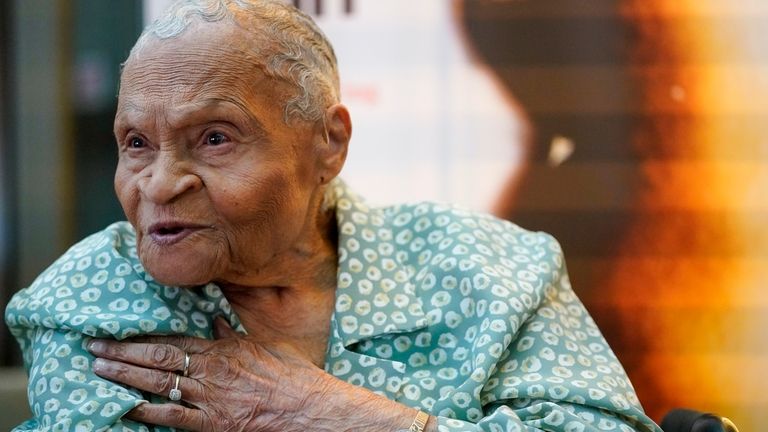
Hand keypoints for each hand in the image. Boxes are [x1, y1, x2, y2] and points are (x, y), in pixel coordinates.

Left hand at [87, 318, 335, 430]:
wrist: (309, 407)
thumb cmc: (293, 375)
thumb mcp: (264, 346)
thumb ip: (234, 334)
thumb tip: (215, 320)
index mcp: (223, 349)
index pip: (174, 340)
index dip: (142, 337)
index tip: (119, 332)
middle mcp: (211, 371)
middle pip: (158, 359)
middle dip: (123, 353)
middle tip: (95, 347)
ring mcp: (210, 398)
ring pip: (159, 384)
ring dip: (126, 376)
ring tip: (99, 370)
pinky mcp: (214, 423)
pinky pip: (174, 418)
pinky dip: (148, 412)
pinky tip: (126, 407)